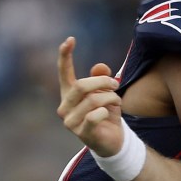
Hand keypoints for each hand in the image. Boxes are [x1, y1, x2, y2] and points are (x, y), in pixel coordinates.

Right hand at [57, 36, 123, 156]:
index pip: (63, 72)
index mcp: (69, 93)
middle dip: (103, 82)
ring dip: (110, 98)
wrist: (113, 141)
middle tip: (116, 85)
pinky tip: (109, 114)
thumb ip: (102, 78)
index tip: (70, 39)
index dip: (65, 55)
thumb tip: (100, 67)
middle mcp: (65, 106)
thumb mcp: (106, 92)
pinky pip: (95, 115)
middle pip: (81, 85)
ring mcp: (71, 121)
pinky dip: (106, 111)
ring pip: (92, 100)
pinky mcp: (82, 133)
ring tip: (117, 101)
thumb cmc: (106, 113)